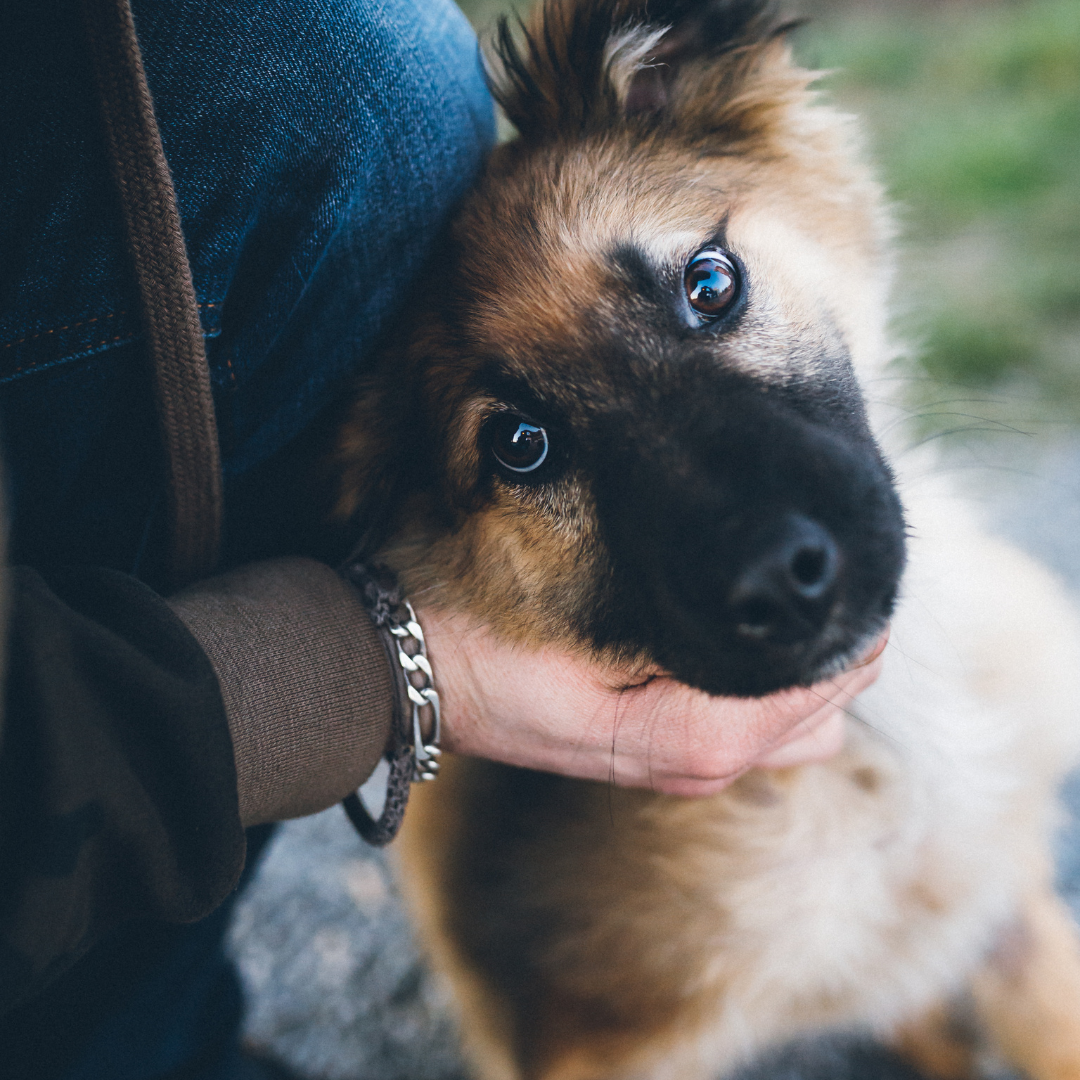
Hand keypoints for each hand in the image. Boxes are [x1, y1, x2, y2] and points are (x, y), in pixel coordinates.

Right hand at [418, 605, 886, 796]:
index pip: (804, 706)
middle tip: (850, 594)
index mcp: (687, 744)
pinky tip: (767, 646)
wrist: (421, 678)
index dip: (847, 653)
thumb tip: (773, 633)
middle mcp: (693, 767)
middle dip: (839, 666)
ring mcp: (677, 764)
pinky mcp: (656, 747)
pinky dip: (776, 692)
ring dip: (811, 679)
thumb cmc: (493, 653)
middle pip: (811, 723)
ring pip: (789, 732)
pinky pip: (748, 729)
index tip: (870, 592)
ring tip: (818, 616)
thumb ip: (688, 663)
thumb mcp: (584, 648)